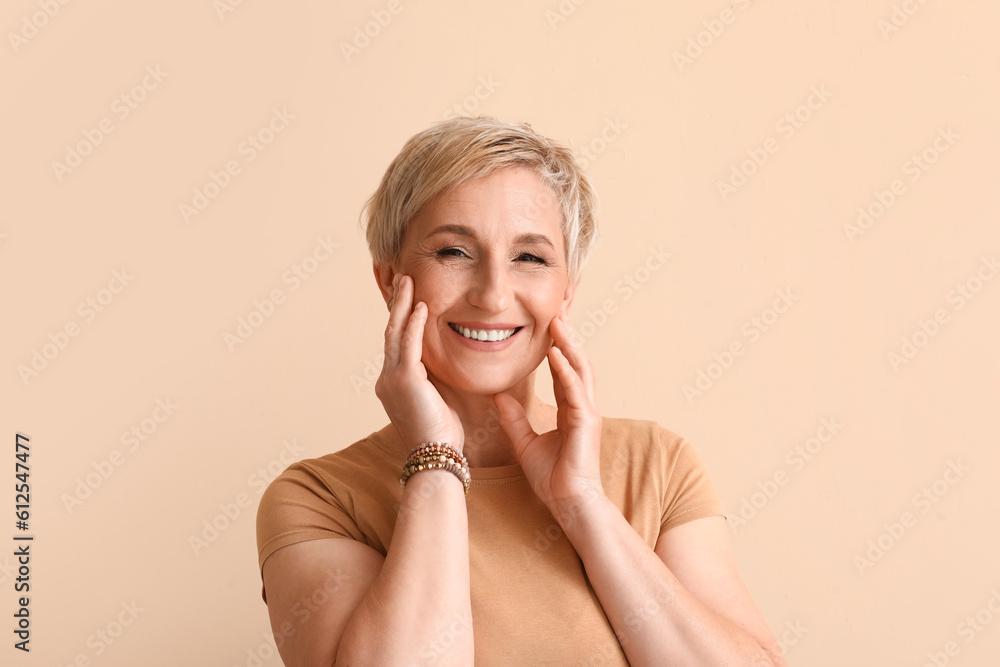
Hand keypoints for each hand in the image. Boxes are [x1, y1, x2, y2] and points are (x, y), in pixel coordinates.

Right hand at [375, 274, 464, 453]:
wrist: (435, 458)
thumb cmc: (442, 436)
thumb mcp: (436, 401)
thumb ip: (434, 381)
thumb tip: (444, 367)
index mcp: (393, 384)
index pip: (396, 343)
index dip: (401, 319)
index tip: (408, 298)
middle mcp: (387, 379)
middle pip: (391, 332)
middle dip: (397, 303)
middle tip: (403, 279)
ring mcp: (392, 379)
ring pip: (395, 332)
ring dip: (403, 304)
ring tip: (409, 281)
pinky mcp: (404, 380)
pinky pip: (408, 344)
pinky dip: (414, 323)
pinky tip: (421, 305)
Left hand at [493, 313, 603, 524]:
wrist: (569, 504)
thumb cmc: (553, 479)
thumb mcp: (525, 443)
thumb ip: (514, 419)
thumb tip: (498, 397)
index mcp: (571, 410)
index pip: (563, 371)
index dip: (557, 348)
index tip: (548, 326)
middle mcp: (582, 406)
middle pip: (576, 363)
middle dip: (567, 337)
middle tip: (557, 312)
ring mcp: (587, 412)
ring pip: (580, 370)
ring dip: (569, 345)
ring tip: (558, 323)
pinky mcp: (586, 422)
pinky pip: (575, 390)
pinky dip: (566, 370)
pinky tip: (557, 354)